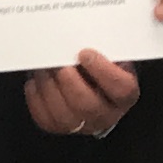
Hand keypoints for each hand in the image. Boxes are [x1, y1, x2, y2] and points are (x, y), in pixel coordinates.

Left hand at [26, 49, 141, 136]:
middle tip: (58, 63)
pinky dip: (36, 97)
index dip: (102, 71)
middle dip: (69, 81)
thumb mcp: (111, 55)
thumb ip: (104, 48)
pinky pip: (44, 117)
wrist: (92, 87)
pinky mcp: (58, 126)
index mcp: (125, 95)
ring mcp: (82, 125)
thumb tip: (85, 36)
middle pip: (87, 105)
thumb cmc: (101, 67)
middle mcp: (106, 115)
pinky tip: (37, 81)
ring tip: (44, 68)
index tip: (85, 53)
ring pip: (62, 114)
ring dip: (49, 86)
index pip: (121, 88)